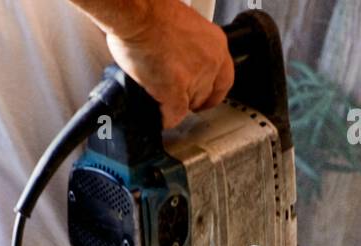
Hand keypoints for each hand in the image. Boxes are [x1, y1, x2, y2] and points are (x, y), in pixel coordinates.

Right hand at [105, 0, 233, 129]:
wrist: (137, 13)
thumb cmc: (152, 13)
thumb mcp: (183, 26)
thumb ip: (189, 48)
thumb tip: (181, 61)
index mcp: (215, 43)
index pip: (224, 80)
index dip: (211, 92)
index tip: (204, 98)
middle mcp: (210, 61)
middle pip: (205, 96)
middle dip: (189, 99)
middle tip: (172, 93)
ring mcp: (195, 79)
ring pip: (187, 107)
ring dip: (173, 105)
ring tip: (157, 90)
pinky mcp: (176, 93)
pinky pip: (172, 117)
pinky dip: (162, 116)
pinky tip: (154, 106)